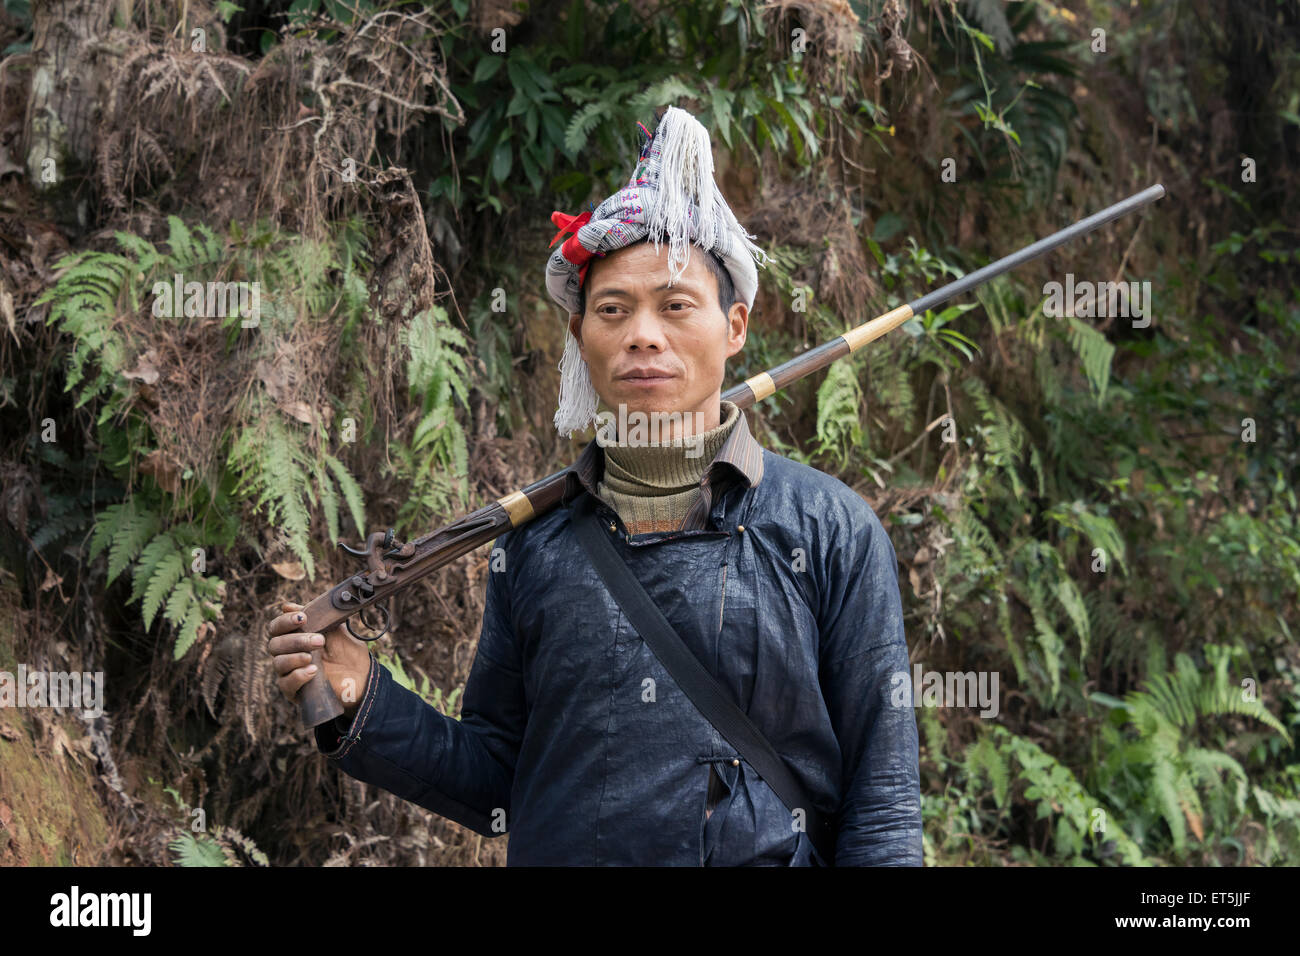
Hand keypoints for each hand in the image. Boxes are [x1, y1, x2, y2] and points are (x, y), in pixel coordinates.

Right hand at [266, 601, 371, 717]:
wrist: (362, 676)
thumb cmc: (346, 651)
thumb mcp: (334, 630)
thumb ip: (315, 617)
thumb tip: (287, 606)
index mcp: (293, 637)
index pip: (277, 627)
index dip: (285, 621)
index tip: (303, 618)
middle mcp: (287, 654)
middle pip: (275, 644)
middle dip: (296, 640)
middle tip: (319, 640)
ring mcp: (289, 673)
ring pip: (278, 663)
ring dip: (295, 657)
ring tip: (313, 657)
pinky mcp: (294, 691)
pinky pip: (286, 683)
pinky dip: (298, 675)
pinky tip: (313, 671)